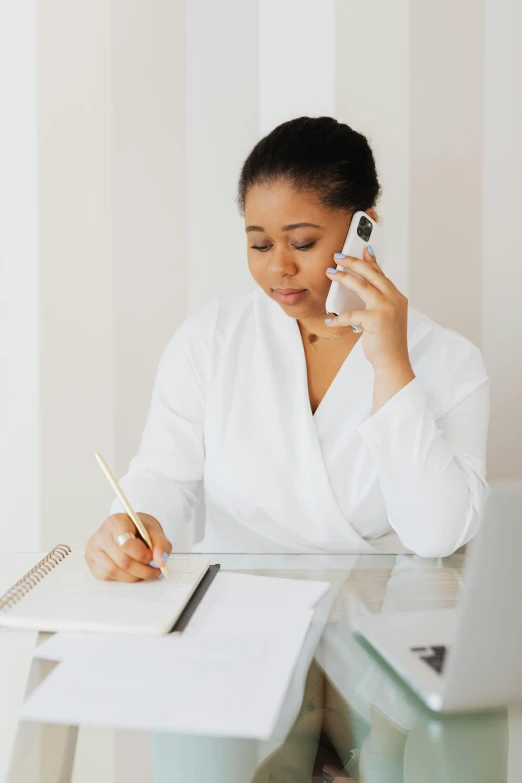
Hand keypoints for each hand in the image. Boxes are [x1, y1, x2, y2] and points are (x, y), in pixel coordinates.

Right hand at [85, 513, 171, 581]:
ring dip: (135, 575)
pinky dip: (125, 578)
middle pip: (122, 560)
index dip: (142, 555)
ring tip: (145, 570)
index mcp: (116, 522)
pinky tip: (132, 571)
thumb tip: (160, 562)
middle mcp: (101, 535)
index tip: (154, 559)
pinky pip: (109, 577)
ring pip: (115, 571)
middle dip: (142, 569)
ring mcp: (94, 550)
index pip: (125, 542)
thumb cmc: (141, 530)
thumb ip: (161, 545)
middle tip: (155, 569)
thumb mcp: (155, 532)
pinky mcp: (93, 564)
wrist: (131, 531)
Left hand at [325, 246, 410, 373]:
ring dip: (344, 277)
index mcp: (397, 297)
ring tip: (331, 273)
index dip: (370, 260)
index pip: (381, 274)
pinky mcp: (375, 319)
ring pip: (362, 286)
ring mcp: (386, 308)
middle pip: (371, 273)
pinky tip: (330, 320)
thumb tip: (362, 290)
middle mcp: (394, 299)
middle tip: (338, 257)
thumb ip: (378, 302)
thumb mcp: (386, 317)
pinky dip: (338, 318)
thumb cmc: (388, 342)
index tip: (361, 249)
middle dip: (353, 262)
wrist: (393, 361)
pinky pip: (351, 314)